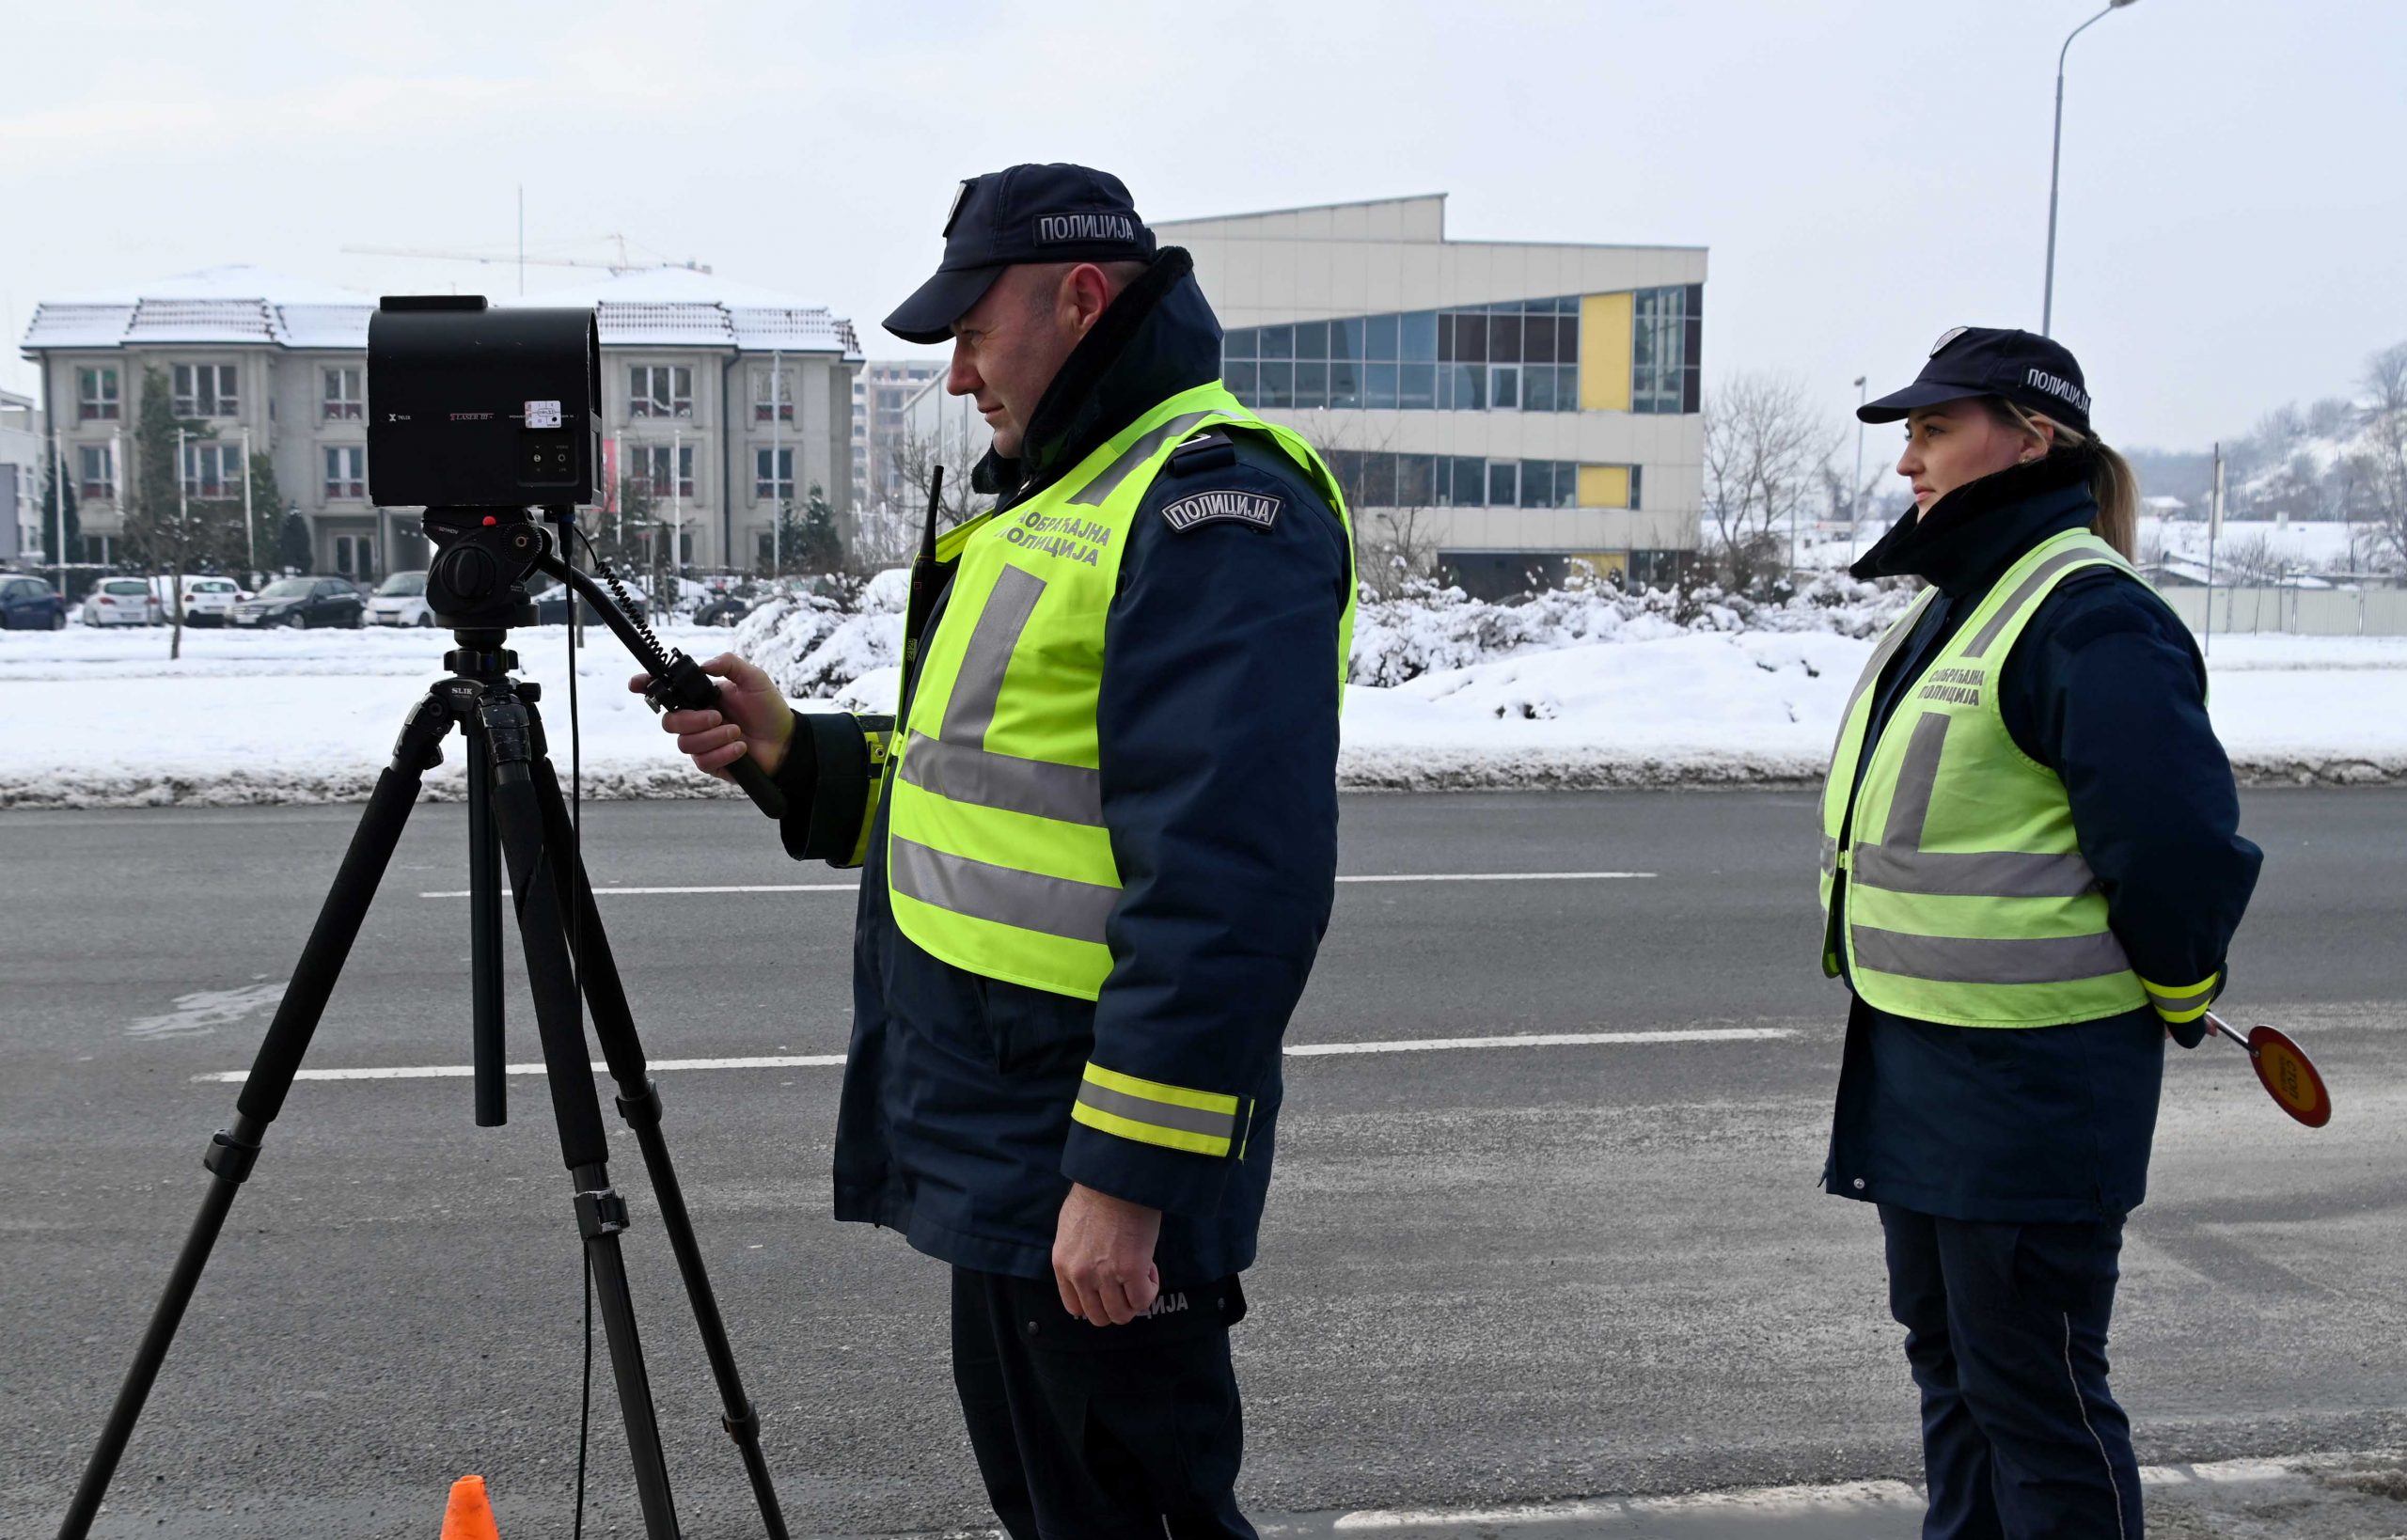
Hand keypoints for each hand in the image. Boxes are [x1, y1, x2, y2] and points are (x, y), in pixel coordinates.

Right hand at [629, 652, 793, 779]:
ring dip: (713, 737)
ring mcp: (702, 742)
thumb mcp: (754, 679)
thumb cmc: (769, 709)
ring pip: (685, 743)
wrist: (786, 741)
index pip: (667, 692)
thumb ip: (729, 664)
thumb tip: (704, 664)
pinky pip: (702, 761)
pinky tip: (740, 748)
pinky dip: (723, 753)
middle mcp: (697, 720)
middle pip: (669, 722)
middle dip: (692, 720)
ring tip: (737, 732)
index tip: (636, 684)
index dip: (646, 687)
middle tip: (718, 716)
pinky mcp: (710, 763)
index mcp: (701, 697)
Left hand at [1052, 1183, 1161, 1325]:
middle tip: (1127, 1283)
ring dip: (1134, 1299)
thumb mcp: (1072, 1228)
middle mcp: (1080, 1275)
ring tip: (1140, 1273)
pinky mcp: (1131, 1270)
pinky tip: (1149, 1267)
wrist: (1116, 1176)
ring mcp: (1105, 1275)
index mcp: (1062, 1264)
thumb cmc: (1097, 1193)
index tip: (1108, 1290)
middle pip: (1099, 1316)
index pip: (1074, 1307)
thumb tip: (1092, 1269)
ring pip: (1121, 1314)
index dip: (1095, 1303)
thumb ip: (1077, 1255)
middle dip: (1116, 1305)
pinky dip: (1150, 1289)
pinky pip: (1143, 1300)